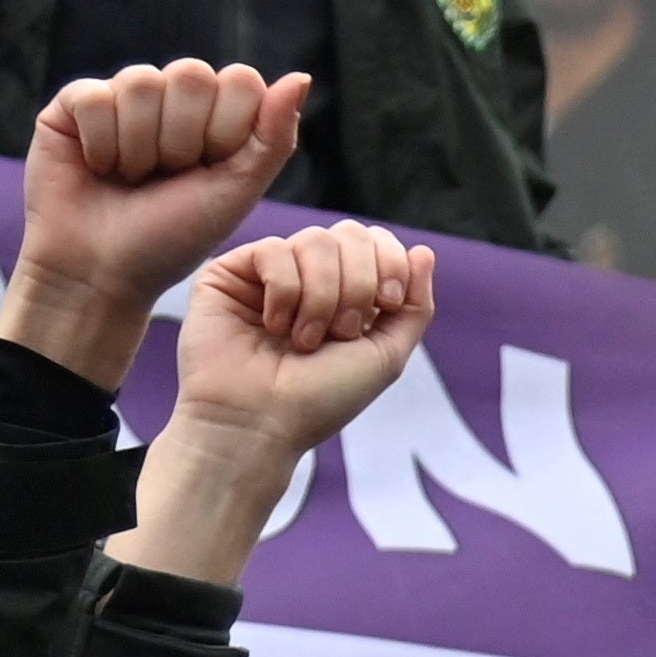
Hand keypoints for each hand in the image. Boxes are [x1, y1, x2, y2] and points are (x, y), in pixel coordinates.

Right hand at [1, 62, 310, 385]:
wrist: (104, 273)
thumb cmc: (174, 237)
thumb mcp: (237, 193)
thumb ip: (273, 137)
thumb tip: (300, 77)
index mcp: (217, 113)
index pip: (239, 80)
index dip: (226, 129)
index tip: (210, 170)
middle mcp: (171, 97)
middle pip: (191, 73)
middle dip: (182, 140)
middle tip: (167, 177)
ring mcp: (122, 96)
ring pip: (141, 82)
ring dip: (140, 147)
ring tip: (132, 178)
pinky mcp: (74, 105)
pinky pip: (94, 96)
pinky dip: (100, 144)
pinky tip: (98, 168)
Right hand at [118, 223, 433, 588]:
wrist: (259, 423)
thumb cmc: (320, 399)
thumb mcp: (386, 355)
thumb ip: (414, 306)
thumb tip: (424, 251)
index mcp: (347, 292)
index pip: (378, 241)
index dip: (390, 263)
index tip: (386, 304)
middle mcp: (309, 277)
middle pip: (351, 233)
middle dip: (358, 283)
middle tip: (342, 331)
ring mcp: (270, 273)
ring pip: (315, 240)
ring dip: (321, 295)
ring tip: (304, 340)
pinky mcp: (231, 273)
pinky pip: (274, 249)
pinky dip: (284, 292)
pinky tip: (273, 327)